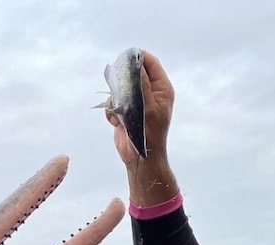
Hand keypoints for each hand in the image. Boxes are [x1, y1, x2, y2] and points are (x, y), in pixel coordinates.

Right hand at [108, 51, 177, 204]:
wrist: (140, 158)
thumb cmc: (150, 134)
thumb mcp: (148, 107)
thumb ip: (142, 85)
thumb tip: (137, 64)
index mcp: (162, 89)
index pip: (151, 64)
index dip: (140, 57)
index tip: (127, 56)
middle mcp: (150, 93)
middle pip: (134, 73)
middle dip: (124, 79)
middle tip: (117, 82)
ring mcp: (137, 102)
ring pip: (121, 88)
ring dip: (116, 98)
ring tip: (120, 110)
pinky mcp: (125, 112)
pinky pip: (114, 103)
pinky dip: (113, 111)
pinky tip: (117, 122)